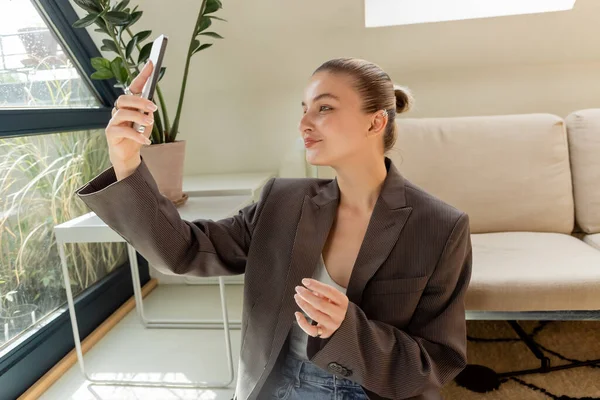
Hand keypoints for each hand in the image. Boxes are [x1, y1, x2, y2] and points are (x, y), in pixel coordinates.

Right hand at [106, 60, 157, 177]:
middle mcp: (119, 109)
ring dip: (138, 117)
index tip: (151, 63)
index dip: (142, 75)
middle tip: (152, 107)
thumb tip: (149, 106)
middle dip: (139, 101)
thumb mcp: (146, 123)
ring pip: (122, 112)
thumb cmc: (137, 135)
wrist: (127, 154)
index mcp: (130, 105)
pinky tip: (146, 140)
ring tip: (149, 122)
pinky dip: (136, 136)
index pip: (135, 86)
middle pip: (125, 98)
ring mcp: (114, 120)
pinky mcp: (111, 133)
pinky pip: (123, 131)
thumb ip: (147, 113)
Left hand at [294, 278, 348, 338]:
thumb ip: (322, 292)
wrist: (342, 322)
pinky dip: (302, 323)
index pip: (329, 291)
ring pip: (315, 315)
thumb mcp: (332, 297)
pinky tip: (297, 314)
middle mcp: (339, 314)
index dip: (316, 285)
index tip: (304, 281)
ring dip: (303, 305)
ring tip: (297, 297)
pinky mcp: (325, 333)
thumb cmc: (334, 306)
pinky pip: (312, 330)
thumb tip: (308, 289)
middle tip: (298, 289)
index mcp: (342, 301)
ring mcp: (332, 325)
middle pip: (320, 303)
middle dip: (307, 295)